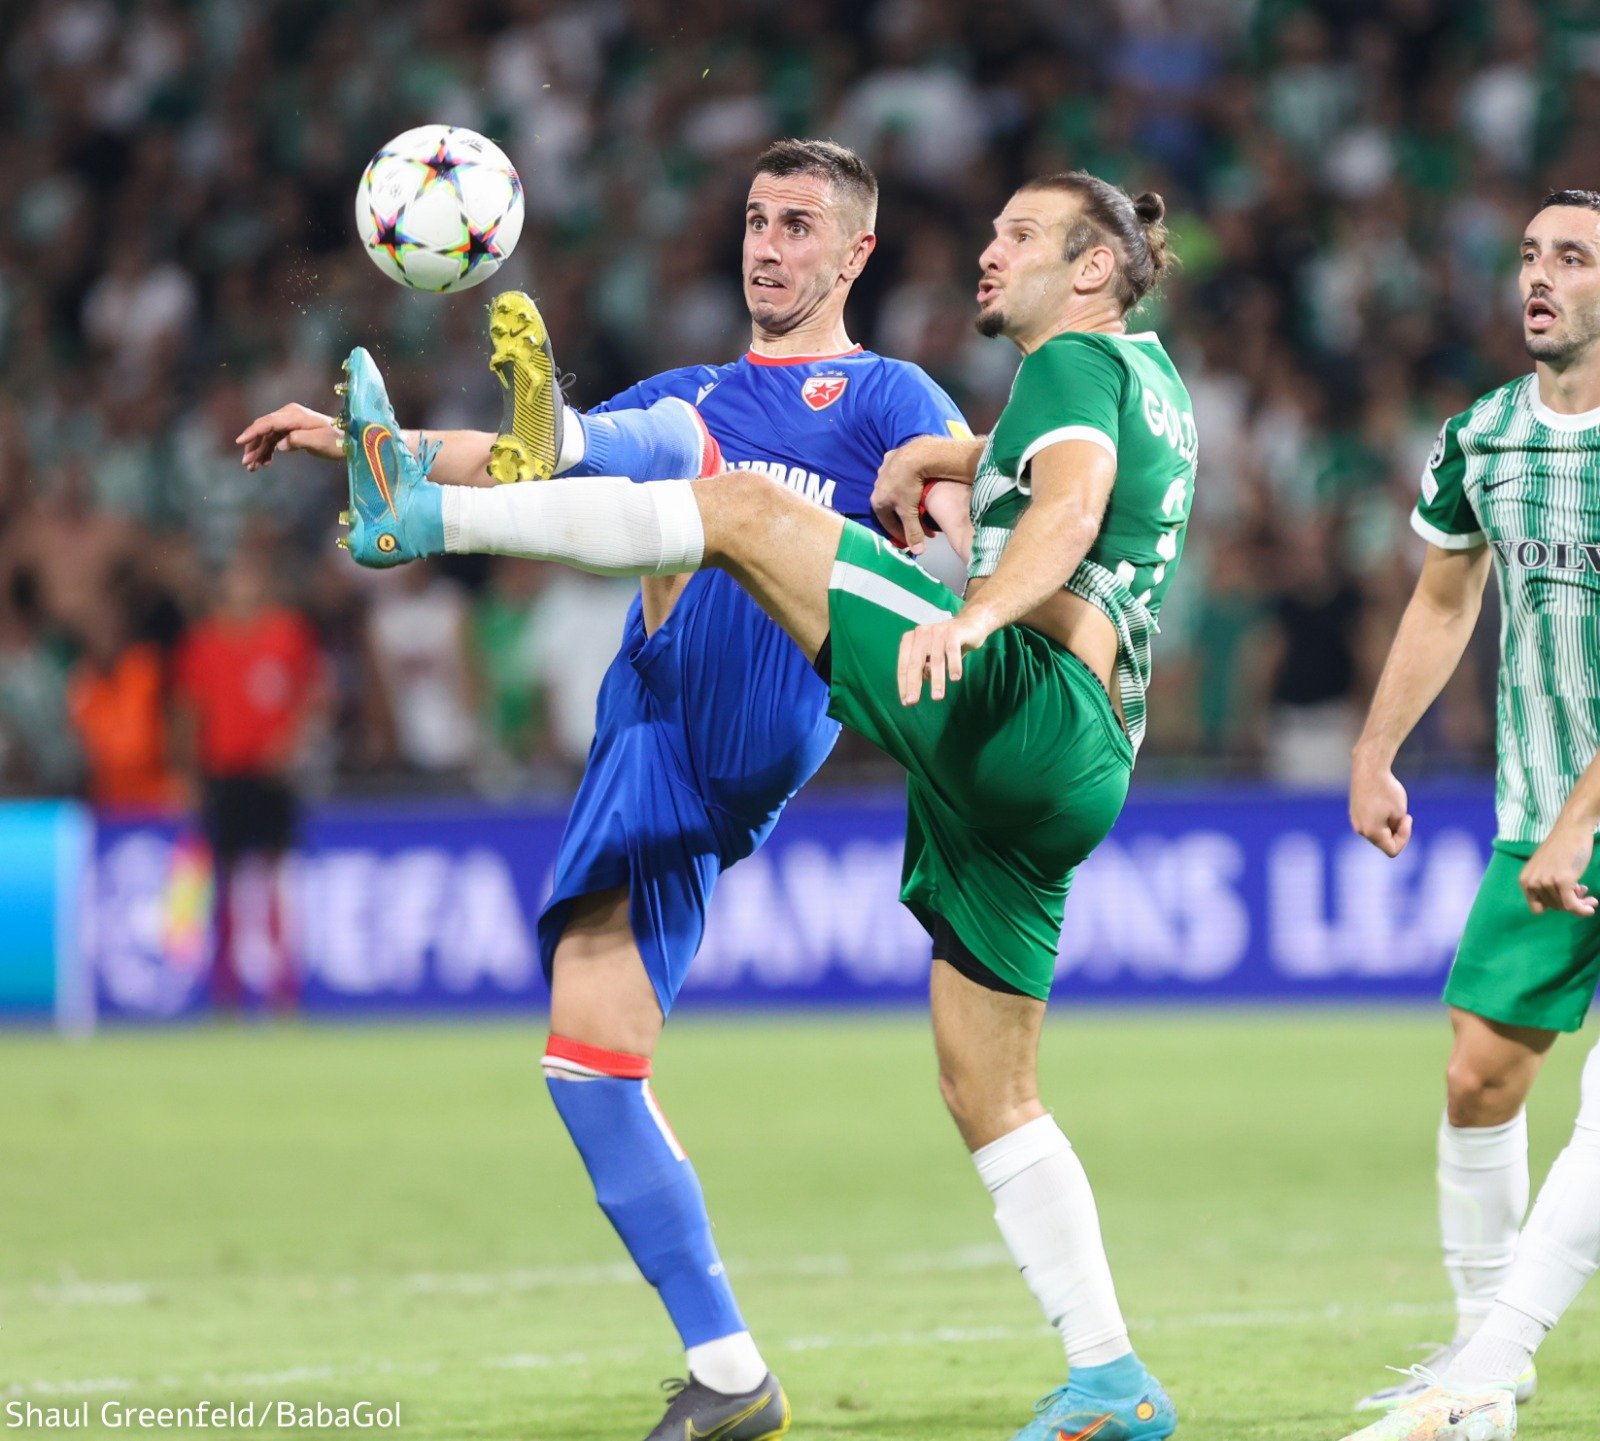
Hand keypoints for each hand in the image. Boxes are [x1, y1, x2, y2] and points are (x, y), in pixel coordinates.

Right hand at [236, 404, 342, 470]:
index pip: (267, 423)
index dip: (252, 432)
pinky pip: (275, 440)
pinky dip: (269, 451)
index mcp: (293, 415)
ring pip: (268, 437)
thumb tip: (279, 445)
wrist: (350, 440)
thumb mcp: (318, 440)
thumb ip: (297, 440)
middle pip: (264, 430)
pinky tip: (265, 463)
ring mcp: (290, 424)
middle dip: (253, 446)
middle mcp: (289, 416)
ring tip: (253, 468)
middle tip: (246, 463)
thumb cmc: (336, 440)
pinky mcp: (292, 432)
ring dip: (259, 451)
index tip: (240, 442)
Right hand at [873, 437, 950, 554]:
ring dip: (902, 498)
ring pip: (892, 488)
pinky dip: (903, 480)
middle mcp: (876, 486)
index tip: (912, 539)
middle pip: (890, 507)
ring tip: (915, 502)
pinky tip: (913, 480)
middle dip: (903, 517)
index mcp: (877, 501)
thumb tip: (917, 552)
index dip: (900, 533)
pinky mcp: (891, 457)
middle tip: (918, 522)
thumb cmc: (909, 486)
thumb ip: (913, 531)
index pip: (888, 523)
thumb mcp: (910, 512)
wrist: (914, 455)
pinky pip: (896, 472)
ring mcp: (882, 470)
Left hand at [898, 608, 993, 704]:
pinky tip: (955, 678)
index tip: (906, 702)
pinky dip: (953, 665)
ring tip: (937, 697)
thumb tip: (922, 679)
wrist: (970, 625)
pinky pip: (952, 651)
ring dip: (937, 680)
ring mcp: (937, 631)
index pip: (904, 665)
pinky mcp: (953, 632)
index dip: (904, 684)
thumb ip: (925, 668)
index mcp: (911, 639)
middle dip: (914, 684)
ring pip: (935, 660)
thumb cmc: (947, 645)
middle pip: (915, 663)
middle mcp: (921, 633)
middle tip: (913, 702)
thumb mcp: (933, 658)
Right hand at [1349, 755, 1412, 855]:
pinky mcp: (1354, 812)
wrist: (1369, 769)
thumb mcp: (1399, 812)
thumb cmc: (1386, 790)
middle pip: (1383, 842)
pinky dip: (1380, 819)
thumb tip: (1391, 833)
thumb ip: (1397, 828)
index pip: (1392, 850)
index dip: (1404, 838)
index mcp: (1371, 832)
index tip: (1407, 818)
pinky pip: (1370, 823)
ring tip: (1393, 807)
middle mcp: (1360, 829)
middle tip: (1404, 814)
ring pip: (1377, 832)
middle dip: (1396, 832)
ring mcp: (1355, 821)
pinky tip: (1383, 802)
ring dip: (1388, 825)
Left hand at [1521, 821, 1597, 915]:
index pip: (1537, 908)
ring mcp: (1546, 882)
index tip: (1565, 898)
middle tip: (1581, 891)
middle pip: (1553, 908)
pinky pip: (1572, 905)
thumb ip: (1548, 886)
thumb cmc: (1561, 849)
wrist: (1572, 830)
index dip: (1553, 906)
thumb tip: (1565, 906)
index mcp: (1525, 881)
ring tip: (1585, 889)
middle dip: (1569, 902)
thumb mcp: (1546, 870)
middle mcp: (1532, 883)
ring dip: (1579, 902)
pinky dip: (1582, 910)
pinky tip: (1590, 909)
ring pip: (1564, 907)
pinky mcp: (1562, 881)